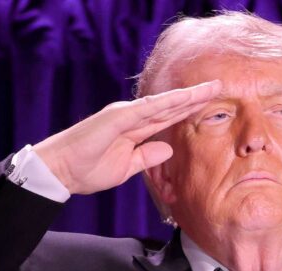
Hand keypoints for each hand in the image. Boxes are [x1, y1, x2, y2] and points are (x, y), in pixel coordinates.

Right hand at [33, 80, 221, 194]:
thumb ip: (148, 157)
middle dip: (195, 98)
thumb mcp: (127, 167)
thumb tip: (168, 149)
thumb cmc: (88, 170)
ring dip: (186, 96)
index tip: (210, 104)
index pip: (168, 118)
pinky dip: (163, 103)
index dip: (189, 110)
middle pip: (170, 106)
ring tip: (209, 88)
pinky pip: (144, 110)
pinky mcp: (115, 119)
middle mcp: (131, 117)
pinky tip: (182, 98)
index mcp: (134, 130)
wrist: (62, 171)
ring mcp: (123, 115)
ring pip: (162, 103)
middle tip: (219, 87)